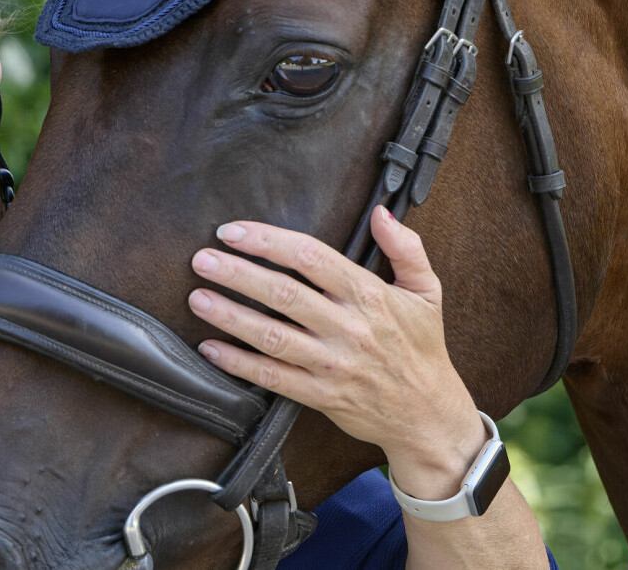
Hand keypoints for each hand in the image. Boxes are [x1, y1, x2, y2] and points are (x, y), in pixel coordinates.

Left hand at [188, 206, 486, 499]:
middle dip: (237, 274)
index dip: (267, 241)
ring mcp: (333, 364)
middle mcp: (349, 328)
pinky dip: (238, 363)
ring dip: (230, 316)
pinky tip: (210, 348)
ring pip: (272, 336)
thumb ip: (406, 248)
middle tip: (202, 260)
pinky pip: (273, 378)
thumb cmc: (422, 348)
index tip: (232, 232)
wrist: (430, 416)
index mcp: (369, 294)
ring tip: (197, 298)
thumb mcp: (427, 292)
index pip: (310, 257)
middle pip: (283, 294)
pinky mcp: (321, 396)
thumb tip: (380, 213)